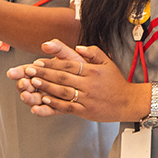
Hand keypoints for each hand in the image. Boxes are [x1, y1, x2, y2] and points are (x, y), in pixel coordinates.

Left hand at [7, 39, 140, 120]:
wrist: (128, 102)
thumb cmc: (116, 82)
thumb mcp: (108, 63)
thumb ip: (94, 52)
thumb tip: (78, 47)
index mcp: (94, 70)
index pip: (69, 64)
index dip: (52, 63)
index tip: (38, 61)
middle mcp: (90, 83)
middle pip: (63, 77)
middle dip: (44, 73)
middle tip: (29, 70)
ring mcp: (87, 97)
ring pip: (63, 91)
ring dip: (46, 87)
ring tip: (32, 83)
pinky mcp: (86, 110)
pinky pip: (67, 106)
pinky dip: (55, 103)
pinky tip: (44, 100)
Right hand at [11, 39, 86, 112]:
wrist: (98, 82)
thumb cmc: (82, 66)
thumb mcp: (70, 55)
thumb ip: (59, 48)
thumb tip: (46, 44)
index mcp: (44, 71)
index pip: (26, 71)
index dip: (19, 72)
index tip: (13, 73)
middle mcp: (43, 84)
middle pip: (27, 86)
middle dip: (22, 85)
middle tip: (23, 83)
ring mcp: (49, 97)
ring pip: (34, 99)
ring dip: (29, 98)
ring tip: (27, 96)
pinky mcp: (57, 108)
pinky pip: (47, 111)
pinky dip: (41, 111)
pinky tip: (37, 109)